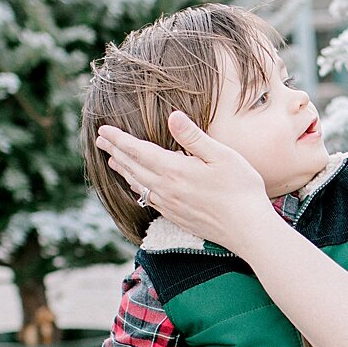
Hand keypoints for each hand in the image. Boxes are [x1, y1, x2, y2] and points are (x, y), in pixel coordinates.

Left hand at [95, 113, 272, 247]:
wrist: (248, 230)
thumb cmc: (241, 190)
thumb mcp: (222, 156)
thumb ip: (193, 137)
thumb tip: (172, 116)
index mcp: (175, 170)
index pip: (138, 151)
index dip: (119, 139)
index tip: (103, 129)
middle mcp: (166, 189)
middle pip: (132, 167)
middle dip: (115, 151)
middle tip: (100, 140)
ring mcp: (169, 205)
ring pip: (137, 183)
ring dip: (123, 169)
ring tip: (112, 160)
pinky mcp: (176, 216)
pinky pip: (148, 198)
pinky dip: (136, 187)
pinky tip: (137, 185)